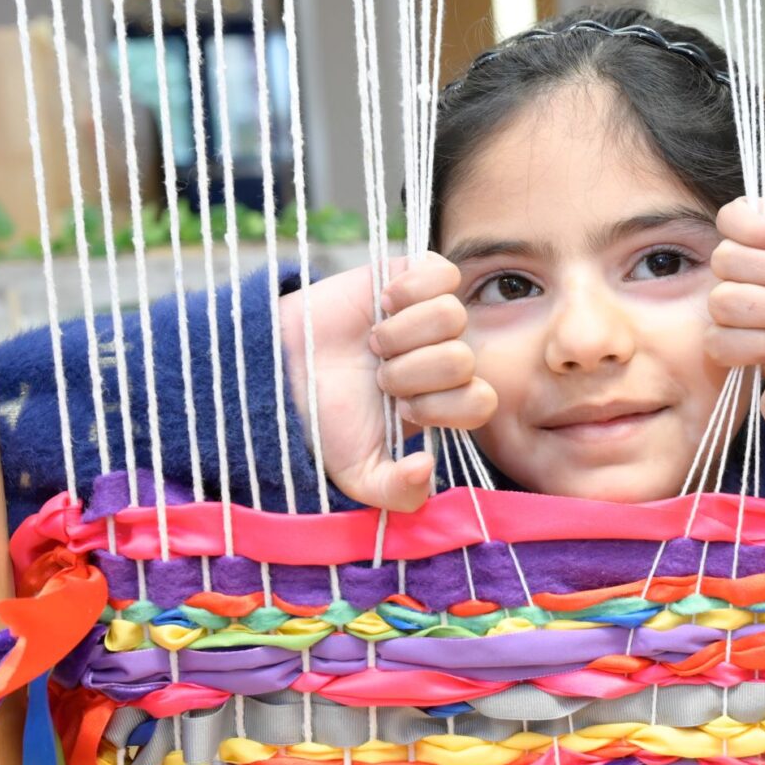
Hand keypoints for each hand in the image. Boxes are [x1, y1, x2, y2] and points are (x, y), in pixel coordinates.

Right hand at [279, 253, 496, 510]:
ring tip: (376, 344)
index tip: (402, 410)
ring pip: (452, 315)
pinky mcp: (415, 276)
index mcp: (447, 403)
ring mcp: (433, 317)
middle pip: (463, 359)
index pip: (482, 401)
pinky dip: (409, 289)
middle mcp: (447, 358)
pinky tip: (383, 304)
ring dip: (403, 333)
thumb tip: (428, 467)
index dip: (441, 406)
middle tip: (379, 376)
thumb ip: (399, 493)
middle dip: (411, 373)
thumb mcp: (359, 475)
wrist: (282, 370)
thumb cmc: (324, 419)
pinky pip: (443, 271)